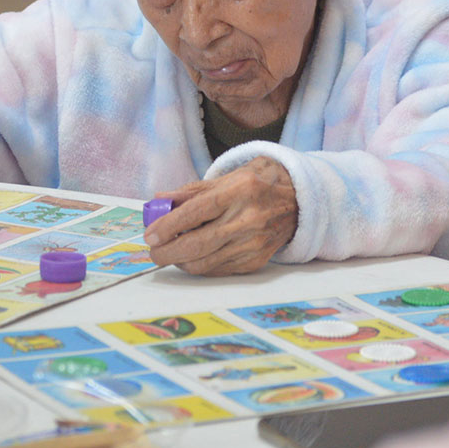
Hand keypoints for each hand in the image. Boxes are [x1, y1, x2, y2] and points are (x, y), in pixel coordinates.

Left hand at [144, 156, 297, 275]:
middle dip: (167, 251)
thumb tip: (159, 201)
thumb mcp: (226, 177)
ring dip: (180, 261)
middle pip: (198, 244)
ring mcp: (254, 244)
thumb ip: (191, 191)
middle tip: (153, 250)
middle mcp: (249, 219)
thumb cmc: (256, 184)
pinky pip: (217, 270)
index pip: (197, 211)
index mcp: (239, 191)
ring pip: (205, 263)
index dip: (169, 225)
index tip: (150, 234)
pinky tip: (192, 256)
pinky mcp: (255, 261)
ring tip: (170, 252)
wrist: (298, 199)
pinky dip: (199, 265)